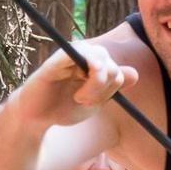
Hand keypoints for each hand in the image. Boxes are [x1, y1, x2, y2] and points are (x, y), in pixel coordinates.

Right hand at [15, 41, 138, 127]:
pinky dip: (84, 64)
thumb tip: (135, 73)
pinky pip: (76, 50)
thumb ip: (112, 88)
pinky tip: (79, 80)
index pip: (116, 69)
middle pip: (109, 61)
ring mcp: (69, 57)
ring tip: (81, 98)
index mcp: (93, 68)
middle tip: (87, 102)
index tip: (99, 102)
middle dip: (105, 84)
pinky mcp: (56, 60)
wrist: (35, 118)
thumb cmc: (63, 109)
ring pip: (98, 55)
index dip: (114, 85)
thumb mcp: (94, 102)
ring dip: (96, 80)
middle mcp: (82, 59)